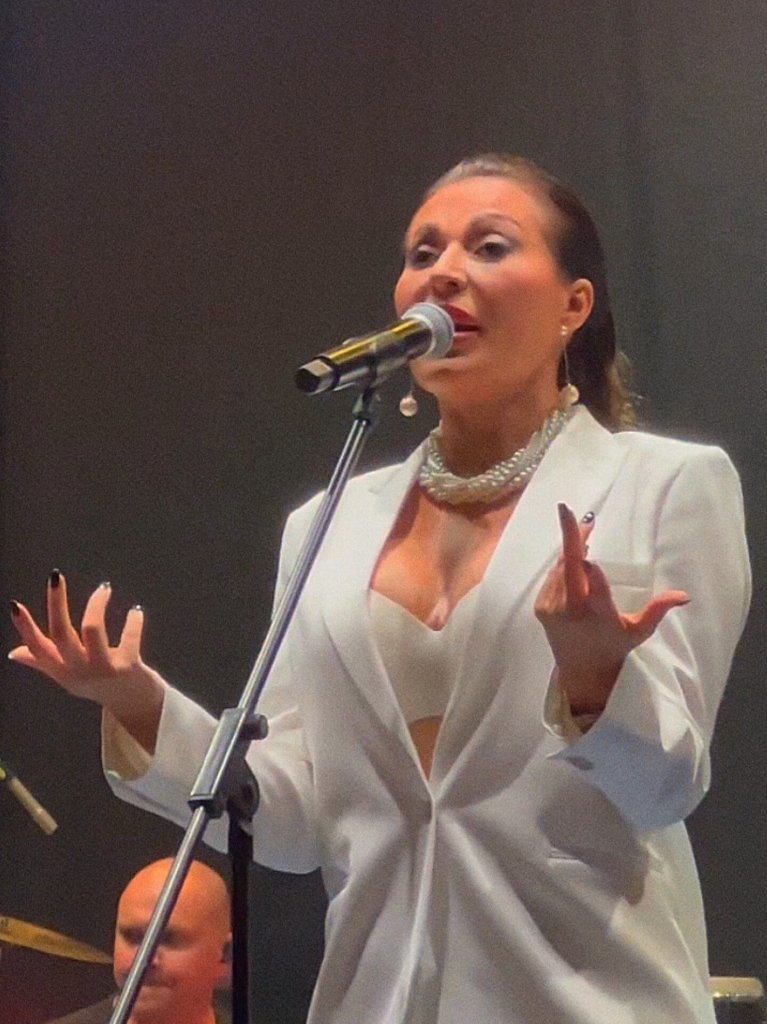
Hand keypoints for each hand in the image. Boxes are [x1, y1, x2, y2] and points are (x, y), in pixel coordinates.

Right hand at [9, 571, 163, 751]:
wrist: (134, 706)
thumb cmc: (98, 685)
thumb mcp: (67, 676)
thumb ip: (44, 662)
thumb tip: (14, 653)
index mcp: (61, 671)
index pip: (37, 649)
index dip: (25, 628)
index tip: (14, 605)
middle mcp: (79, 671)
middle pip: (61, 633)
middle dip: (56, 602)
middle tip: (55, 576)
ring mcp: (103, 670)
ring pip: (92, 630)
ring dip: (96, 605)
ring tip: (104, 588)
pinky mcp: (128, 668)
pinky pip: (130, 638)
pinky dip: (134, 621)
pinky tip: (136, 611)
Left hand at [534, 504, 688, 714]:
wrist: (580, 671)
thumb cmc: (614, 647)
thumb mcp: (639, 631)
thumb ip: (658, 610)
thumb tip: (685, 596)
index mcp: (597, 616)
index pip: (594, 589)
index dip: (593, 572)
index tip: (592, 557)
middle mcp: (571, 611)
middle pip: (569, 567)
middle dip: (570, 537)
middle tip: (568, 510)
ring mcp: (552, 608)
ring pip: (560, 569)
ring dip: (570, 550)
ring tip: (584, 531)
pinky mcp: (541, 608)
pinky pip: (552, 578)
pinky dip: (562, 566)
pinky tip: (572, 561)